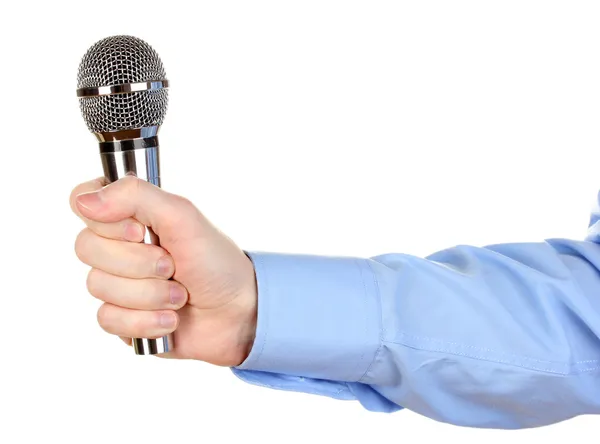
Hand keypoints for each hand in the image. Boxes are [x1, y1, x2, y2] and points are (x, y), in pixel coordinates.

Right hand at [70, 176, 257, 365]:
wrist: (238, 313)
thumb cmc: (216, 262)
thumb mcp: (183, 217)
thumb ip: (136, 196)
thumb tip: (85, 201)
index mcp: (131, 216)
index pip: (82, 201)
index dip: (106, 220)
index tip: (140, 231)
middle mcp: (120, 247)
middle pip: (86, 247)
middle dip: (138, 262)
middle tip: (172, 265)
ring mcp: (118, 283)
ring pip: (97, 286)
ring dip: (149, 294)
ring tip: (180, 295)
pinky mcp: (121, 318)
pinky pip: (107, 319)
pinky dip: (145, 321)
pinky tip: (170, 320)